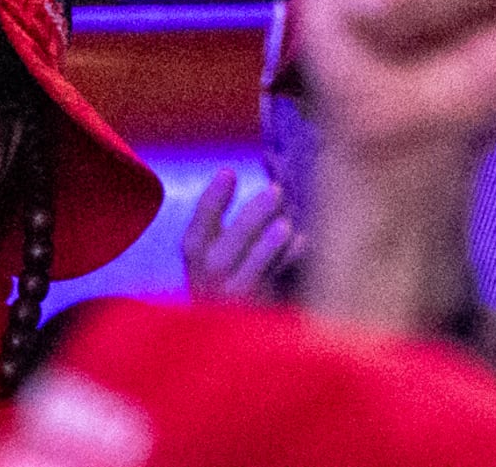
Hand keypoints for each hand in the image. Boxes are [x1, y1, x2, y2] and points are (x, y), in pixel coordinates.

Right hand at [178, 167, 297, 303]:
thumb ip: (235, 220)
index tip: (229, 171)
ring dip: (266, 248)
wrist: (234, 323)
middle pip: (220, 257)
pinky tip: (301, 242)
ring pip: (247, 277)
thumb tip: (268, 173)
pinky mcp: (256, 314)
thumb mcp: (219, 246)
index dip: (211, 202)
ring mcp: (232, 302)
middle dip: (247, 222)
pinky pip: (272, 291)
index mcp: (195, 261)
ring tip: (285, 223)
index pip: (195, 234)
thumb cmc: (232, 268)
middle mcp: (207, 283)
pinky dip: (286, 265)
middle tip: (275, 190)